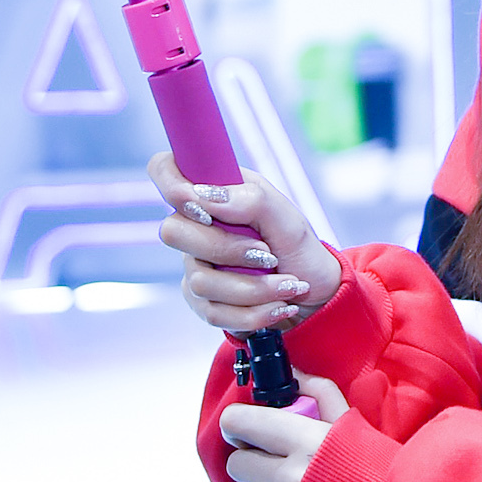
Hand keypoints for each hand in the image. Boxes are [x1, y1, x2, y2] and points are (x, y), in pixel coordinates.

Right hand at [151, 156, 345, 331]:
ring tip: (287, 286)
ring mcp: (195, 265)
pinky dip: (254, 312)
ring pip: (199, 281)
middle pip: (173, 232)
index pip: (164, 169)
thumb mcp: (287, 219)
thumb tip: (202, 197)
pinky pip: (212, 312)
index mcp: (216, 192)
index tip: (203, 208)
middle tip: (268, 255)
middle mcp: (197, 226)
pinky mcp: (202, 301)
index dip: (171, 185)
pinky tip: (279, 306)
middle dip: (229, 250)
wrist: (316, 296)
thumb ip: (249, 199)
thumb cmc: (299, 249)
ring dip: (254, 289)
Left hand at [225, 374, 347, 481]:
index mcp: (306, 441)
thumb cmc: (378, 470)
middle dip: (253, 458)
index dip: (239, 423)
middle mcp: (290, 477)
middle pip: (237, 462)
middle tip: (278, 460)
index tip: (246, 426)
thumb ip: (319, 393)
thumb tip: (292, 372)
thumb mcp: (353, 424)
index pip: (239, 424)